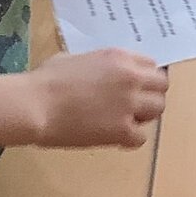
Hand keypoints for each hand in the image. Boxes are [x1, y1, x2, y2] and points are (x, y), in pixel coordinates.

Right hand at [28, 49, 168, 148]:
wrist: (34, 105)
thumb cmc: (45, 80)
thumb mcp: (76, 59)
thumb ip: (99, 64)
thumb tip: (102, 73)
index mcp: (120, 58)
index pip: (151, 65)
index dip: (143, 77)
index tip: (134, 85)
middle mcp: (131, 78)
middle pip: (161, 86)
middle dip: (150, 94)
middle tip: (134, 104)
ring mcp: (129, 104)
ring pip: (157, 109)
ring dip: (144, 115)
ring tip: (125, 120)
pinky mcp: (122, 130)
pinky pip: (141, 137)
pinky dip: (130, 139)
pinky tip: (115, 137)